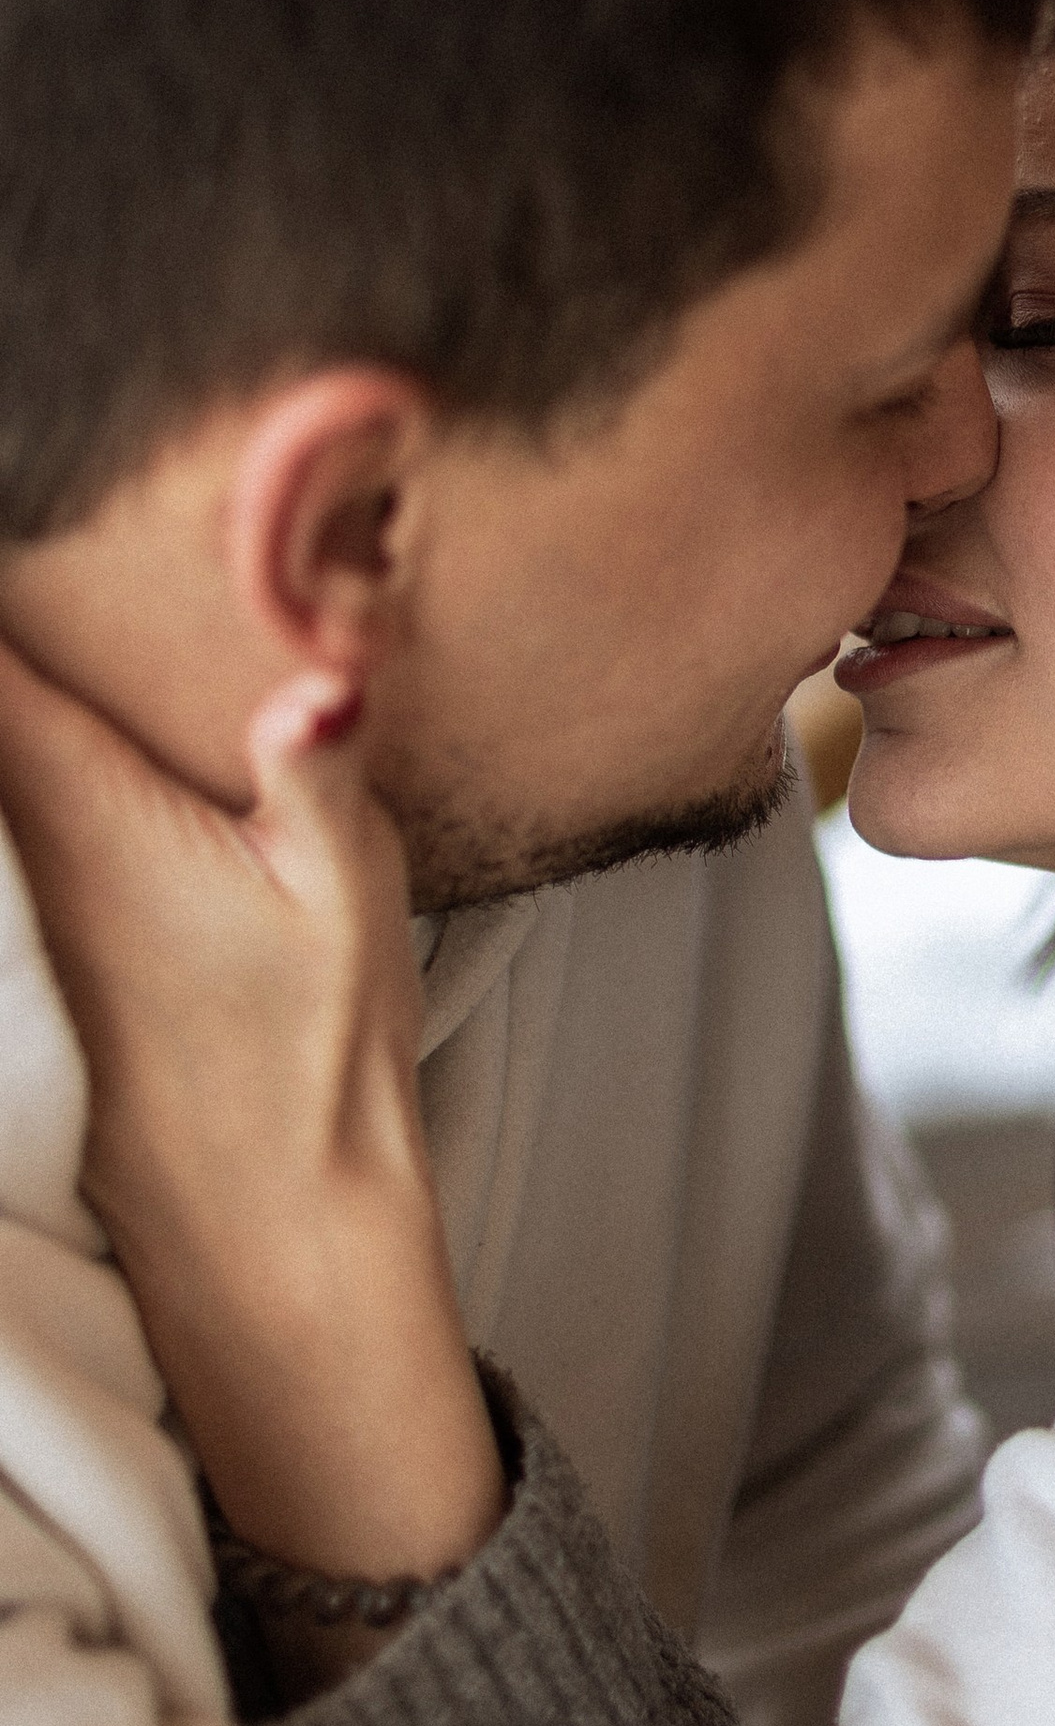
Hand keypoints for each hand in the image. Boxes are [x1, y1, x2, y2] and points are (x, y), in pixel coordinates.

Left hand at [0, 639, 502, 1613]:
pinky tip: (66, 735)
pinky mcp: (30, 941)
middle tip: (48, 552)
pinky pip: (0, 817)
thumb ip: (322, 772)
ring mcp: (16, 900)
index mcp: (84, 812)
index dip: (9, 580)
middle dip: (17, 625)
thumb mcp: (349, 899)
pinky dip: (22, 758)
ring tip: (54, 615)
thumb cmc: (313, 1064)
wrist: (267, 1227)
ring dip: (19, 699)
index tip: (27, 497)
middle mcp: (22, 847)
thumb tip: (324, 678)